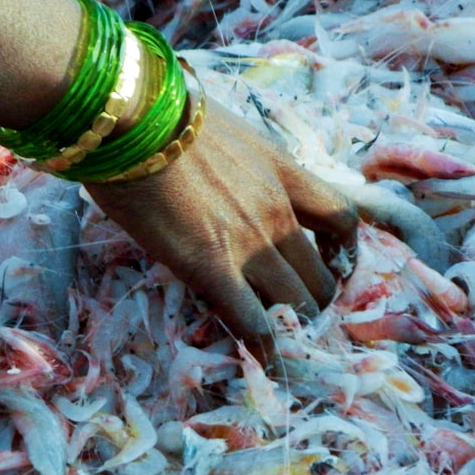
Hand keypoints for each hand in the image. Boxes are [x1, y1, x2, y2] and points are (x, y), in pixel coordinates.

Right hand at [85, 100, 357, 360]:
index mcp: (282, 170)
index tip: (326, 262)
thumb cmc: (162, 113)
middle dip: (315, 299)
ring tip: (279, 338)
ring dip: (294, 326)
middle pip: (322, 274)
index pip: (340, 218)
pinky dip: (265, 348)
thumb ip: (234, 160)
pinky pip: (253, 321)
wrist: (132, 116)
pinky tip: (263, 361)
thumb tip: (215, 170)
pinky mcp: (211, 266)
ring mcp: (248, 241)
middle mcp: (277, 210)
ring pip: (299, 303)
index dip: (342, 250)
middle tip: (294, 311)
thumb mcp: (219, 129)